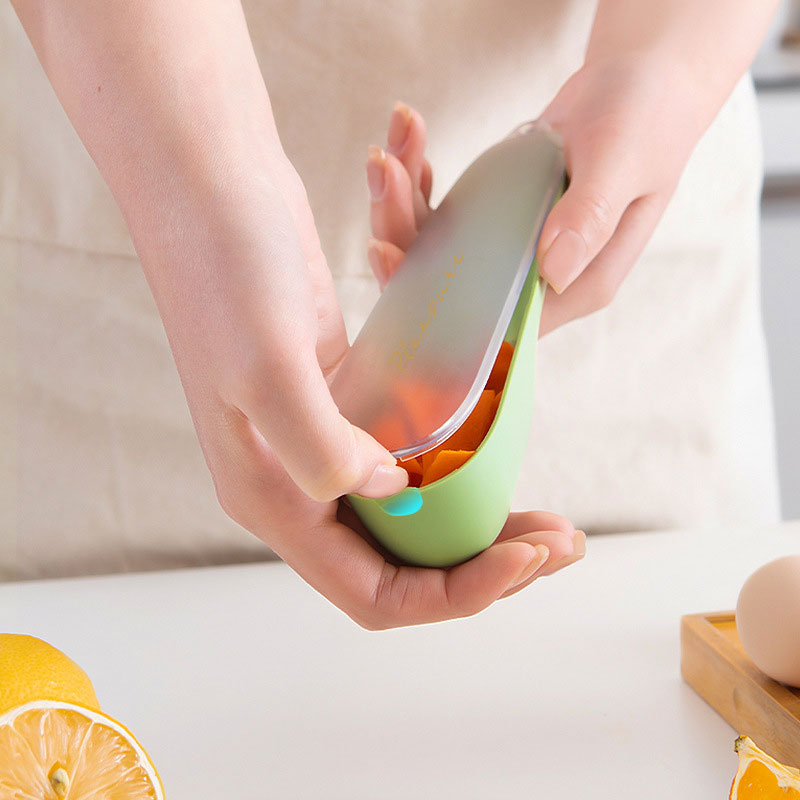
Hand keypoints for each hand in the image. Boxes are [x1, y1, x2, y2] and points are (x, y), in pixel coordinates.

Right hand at [137, 146, 582, 629]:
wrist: (212, 188)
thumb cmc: (227, 268)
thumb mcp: (266, 367)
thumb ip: (322, 452)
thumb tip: (393, 492)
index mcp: (273, 498)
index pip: (375, 592)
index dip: (457, 593)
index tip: (527, 558)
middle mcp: (296, 481)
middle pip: (404, 562)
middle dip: (486, 566)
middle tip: (561, 543)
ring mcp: (323, 437)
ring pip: (414, 515)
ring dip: (482, 521)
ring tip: (551, 519)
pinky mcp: (346, 394)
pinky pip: (412, 455)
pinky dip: (462, 466)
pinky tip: (505, 451)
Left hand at [365, 58, 703, 336]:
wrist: (636, 86)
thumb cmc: (644, 120)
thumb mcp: (623, 161)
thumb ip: (592, 216)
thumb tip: (554, 271)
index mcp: (577, 284)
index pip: (498, 321)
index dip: (438, 304)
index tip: (392, 256)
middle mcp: (536, 278)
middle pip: (452, 288)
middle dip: (405, 239)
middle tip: (384, 176)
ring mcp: (508, 250)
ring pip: (438, 250)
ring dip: (402, 203)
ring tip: (389, 148)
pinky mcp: (491, 220)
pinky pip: (441, 217)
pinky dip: (417, 185)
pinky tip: (410, 148)